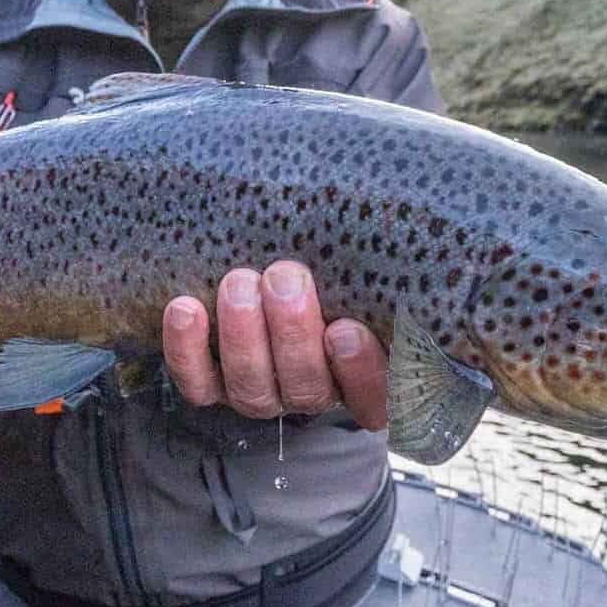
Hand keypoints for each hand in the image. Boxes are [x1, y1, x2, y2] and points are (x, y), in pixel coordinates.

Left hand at [160, 261, 388, 429]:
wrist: (268, 275)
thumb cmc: (334, 268)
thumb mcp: (365, 270)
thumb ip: (381, 261)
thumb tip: (421, 209)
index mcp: (362, 375)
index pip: (374, 397)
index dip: (361, 372)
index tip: (347, 329)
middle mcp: (311, 389)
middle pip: (306, 385)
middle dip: (292, 332)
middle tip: (284, 278)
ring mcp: (261, 391)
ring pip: (251, 385)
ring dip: (242, 335)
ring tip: (239, 284)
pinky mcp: (213, 385)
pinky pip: (197, 381)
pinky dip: (187, 348)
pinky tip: (185, 308)